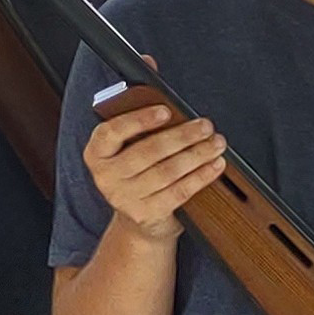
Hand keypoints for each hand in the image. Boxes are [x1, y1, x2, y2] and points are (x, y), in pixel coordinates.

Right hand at [82, 98, 225, 243]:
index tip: (166, 111)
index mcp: (97, 153)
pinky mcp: (146, 214)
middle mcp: (105, 177)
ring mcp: (124, 198)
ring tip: (216, 143)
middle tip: (206, 126)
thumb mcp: (130, 147)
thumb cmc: (138, 172)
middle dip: (182, 136)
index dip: (139, 120)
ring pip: (167, 171)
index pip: (111, 132)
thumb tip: (167, 96)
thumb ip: (142, 124)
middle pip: (148, 151)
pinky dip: (201, 176)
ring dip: (197, 154)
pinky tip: (214, 165)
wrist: (138, 218)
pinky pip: (179, 191)